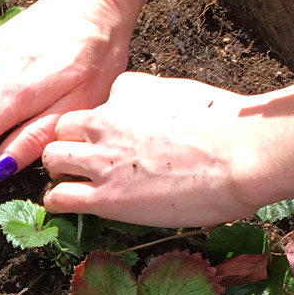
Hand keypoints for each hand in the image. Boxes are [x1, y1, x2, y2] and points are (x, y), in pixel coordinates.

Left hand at [42, 72, 264, 226]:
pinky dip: (56, 200)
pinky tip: (64, 204)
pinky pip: (59, 196)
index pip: (103, 102)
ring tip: (70, 180)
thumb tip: (168, 123)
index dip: (109, 122)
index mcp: (129, 91)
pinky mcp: (106, 197)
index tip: (121, 137)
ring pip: (53, 158)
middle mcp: (106, 120)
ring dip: (59, 169)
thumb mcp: (187, 96)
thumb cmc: (229, 127)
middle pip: (64, 127)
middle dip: (71, 142)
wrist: (240, 153)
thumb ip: (164, 106)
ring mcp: (102, 159)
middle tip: (84, 160)